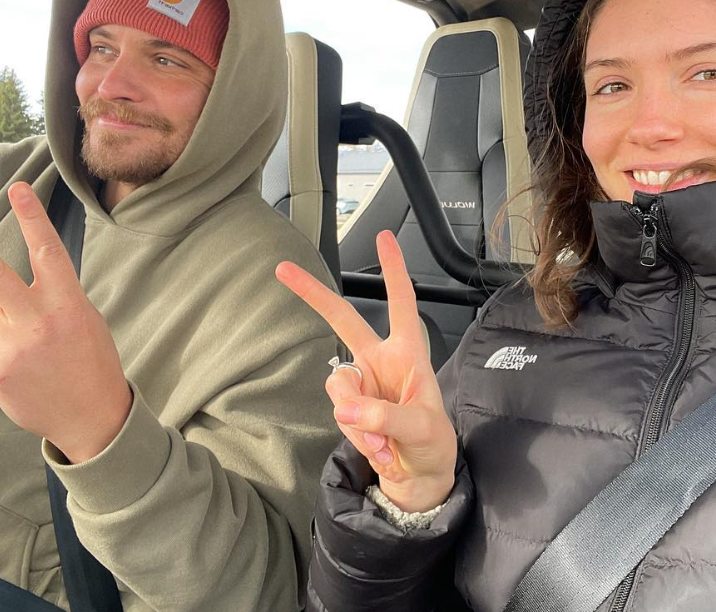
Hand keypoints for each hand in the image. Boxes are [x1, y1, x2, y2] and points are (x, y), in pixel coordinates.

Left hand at [0, 181, 132, 463]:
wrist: (92, 417)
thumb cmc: (91, 361)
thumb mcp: (85, 320)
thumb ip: (51, 299)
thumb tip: (8, 291)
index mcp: (67, 303)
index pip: (47, 252)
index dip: (31, 218)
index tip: (17, 188)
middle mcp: (36, 320)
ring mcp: (12, 346)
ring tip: (26, 342)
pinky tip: (23, 367)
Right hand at [276, 231, 456, 511]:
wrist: (419, 478)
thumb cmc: (432, 444)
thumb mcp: (422, 429)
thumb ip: (385, 416)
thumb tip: (347, 407)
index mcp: (409, 353)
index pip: (401, 303)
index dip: (393, 270)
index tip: (384, 238)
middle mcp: (380, 360)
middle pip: (343, 321)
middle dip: (314, 295)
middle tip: (284, 270)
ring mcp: (361, 383)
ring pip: (338, 383)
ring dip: (357, 417)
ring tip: (385, 442)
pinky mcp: (348, 407)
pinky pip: (339, 412)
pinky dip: (357, 435)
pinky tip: (378, 448)